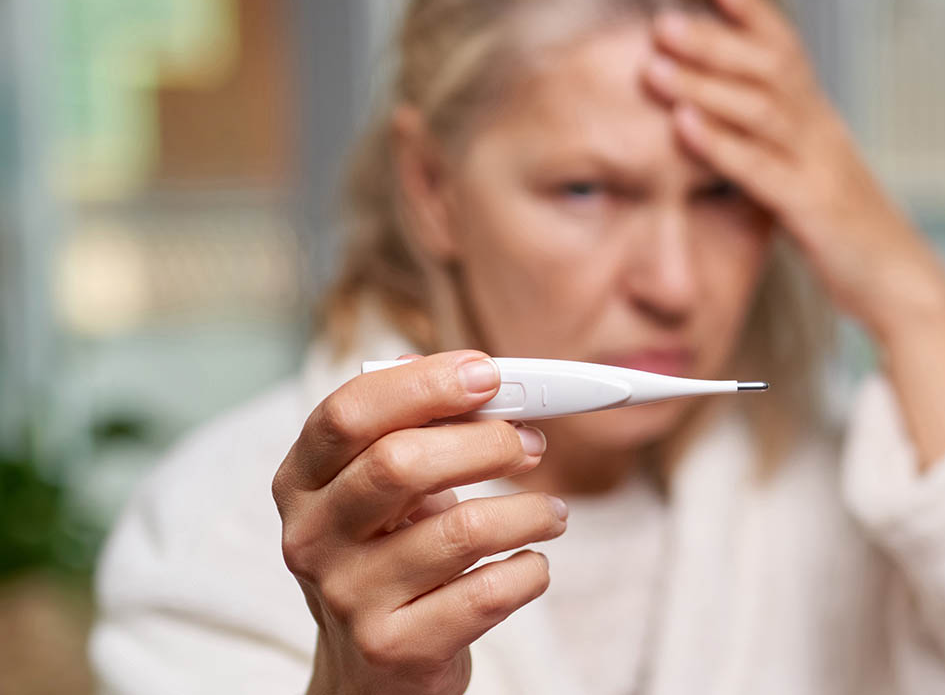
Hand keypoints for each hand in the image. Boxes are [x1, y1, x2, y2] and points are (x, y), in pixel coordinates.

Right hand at [272, 351, 567, 694]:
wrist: (367, 675)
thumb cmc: (387, 558)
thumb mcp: (381, 494)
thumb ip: (415, 431)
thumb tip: (478, 376)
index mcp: (300, 482)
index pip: (348, 413)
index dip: (422, 385)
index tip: (488, 373)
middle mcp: (310, 538)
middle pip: (400, 464)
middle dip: (486, 443)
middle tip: (533, 444)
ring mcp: (348, 597)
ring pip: (460, 531)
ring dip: (527, 512)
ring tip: (550, 513)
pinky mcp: (395, 648)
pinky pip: (487, 593)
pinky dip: (529, 571)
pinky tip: (532, 564)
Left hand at [643, 0, 944, 466]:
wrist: (901, 284)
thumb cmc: (849, 234)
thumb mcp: (811, 178)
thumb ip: (775, 148)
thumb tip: (729, 124)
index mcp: (821, 122)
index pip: (789, 52)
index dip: (756, 15)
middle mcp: (823, 133)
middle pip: (769, 70)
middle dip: (715, 42)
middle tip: (662, 23)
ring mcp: (820, 168)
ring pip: (760, 112)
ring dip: (704, 86)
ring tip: (655, 66)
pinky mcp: (813, 210)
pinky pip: (760, 170)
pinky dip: (719, 145)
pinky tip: (681, 126)